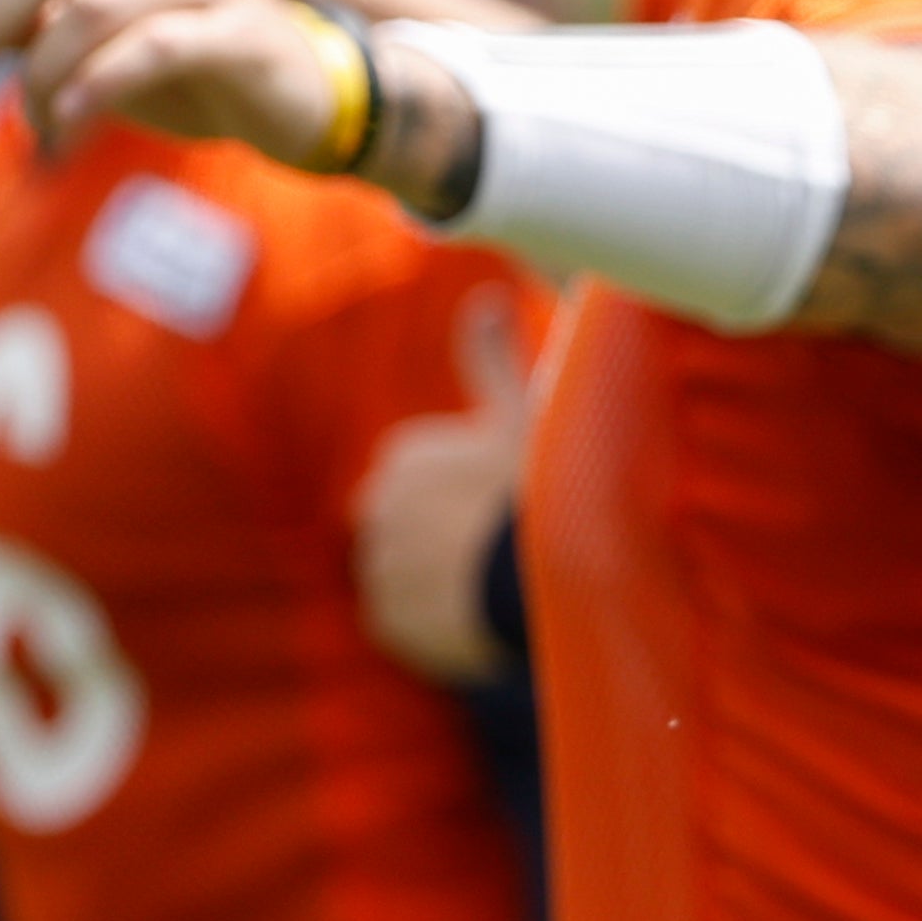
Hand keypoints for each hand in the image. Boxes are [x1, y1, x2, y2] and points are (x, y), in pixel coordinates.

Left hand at [0, 0, 341, 162]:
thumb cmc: (197, 71)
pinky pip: (148, 50)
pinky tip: (70, 125)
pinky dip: (94, 89)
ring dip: (40, 73)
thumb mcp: (102, 48)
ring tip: (34, 122)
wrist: (306, 104)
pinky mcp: (237, 33)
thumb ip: (32, 21)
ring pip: (89, 8)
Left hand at [355, 289, 532, 683]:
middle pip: (413, 525)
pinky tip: (479, 615)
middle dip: (446, 535)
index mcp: (403, 455)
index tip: (504, 504)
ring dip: (441, 580)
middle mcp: (375, 507)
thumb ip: (492, 355)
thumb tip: (487, 297)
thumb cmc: (540, 483)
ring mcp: (378, 567)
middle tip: (501, 549)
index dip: (467, 493)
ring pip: (410, 573)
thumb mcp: (525, 409)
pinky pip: (407, 621)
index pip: (424, 478)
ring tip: (494, 585)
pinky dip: (435, 623)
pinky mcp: (388, 621)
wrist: (547, 572)